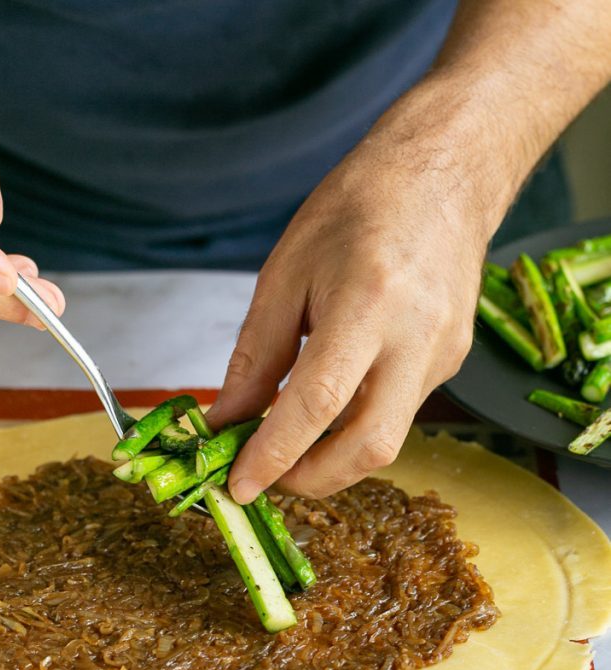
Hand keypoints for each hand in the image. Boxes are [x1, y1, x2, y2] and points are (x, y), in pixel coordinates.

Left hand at [207, 103, 494, 501]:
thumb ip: (255, 356)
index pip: (317, 404)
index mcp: (367, 303)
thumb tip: (227, 419)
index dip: (274, 456)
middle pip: (369, 446)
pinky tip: (330, 409)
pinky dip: (354, 427)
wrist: (444, 173)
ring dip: (332, 459)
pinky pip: (398, 414)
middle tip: (265, 477)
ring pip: (386, 440)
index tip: (238, 486)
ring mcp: (442, 354)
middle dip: (310, 480)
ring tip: (289, 444)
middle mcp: (415, 337)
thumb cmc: (360, 207)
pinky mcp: (451, 362)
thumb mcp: (285, 273)